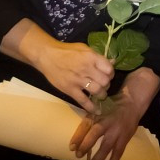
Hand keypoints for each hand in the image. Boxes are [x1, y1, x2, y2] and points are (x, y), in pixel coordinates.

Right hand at [0, 19, 114, 113]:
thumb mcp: (84, 49)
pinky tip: (97, 111)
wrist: (47, 56)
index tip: (108, 75)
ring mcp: (78, 80)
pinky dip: (91, 107)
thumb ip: (98, 57)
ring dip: (102, 94)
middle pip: (104, 81)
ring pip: (97, 91)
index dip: (111, 73)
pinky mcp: (70, 90)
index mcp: (91, 57)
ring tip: (100, 94)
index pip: (109, 69)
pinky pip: (84, 101)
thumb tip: (113, 62)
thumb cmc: (67, 51)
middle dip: (107, 84)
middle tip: (103, 85)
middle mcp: (86, 69)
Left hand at [70, 67, 159, 159]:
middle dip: (86, 146)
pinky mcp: (125, 138)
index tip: (72, 147)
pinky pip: (118, 152)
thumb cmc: (112, 105)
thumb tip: (78, 135)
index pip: (86, 125)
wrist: (132, 103)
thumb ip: (91, 118)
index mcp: (99, 114)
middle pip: (94, 135)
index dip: (78, 136)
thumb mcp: (99, 107)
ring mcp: (117, 131)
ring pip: (106, 147)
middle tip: (79, 156)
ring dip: (98, 159)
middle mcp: (107, 122)